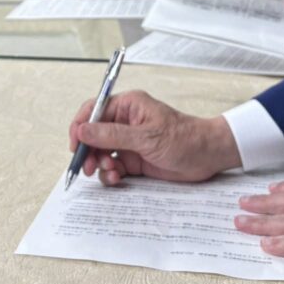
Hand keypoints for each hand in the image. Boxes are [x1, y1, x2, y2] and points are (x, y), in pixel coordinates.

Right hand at [68, 90, 240, 184]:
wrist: (208, 156)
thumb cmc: (184, 139)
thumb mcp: (146, 137)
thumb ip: (112, 134)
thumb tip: (83, 130)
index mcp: (127, 106)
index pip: (93, 111)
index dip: (80, 126)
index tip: (76, 144)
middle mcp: (125, 122)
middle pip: (93, 134)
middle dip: (88, 151)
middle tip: (87, 167)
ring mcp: (128, 142)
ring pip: (100, 153)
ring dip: (99, 164)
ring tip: (109, 173)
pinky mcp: (133, 159)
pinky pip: (112, 166)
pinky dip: (110, 174)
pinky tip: (116, 178)